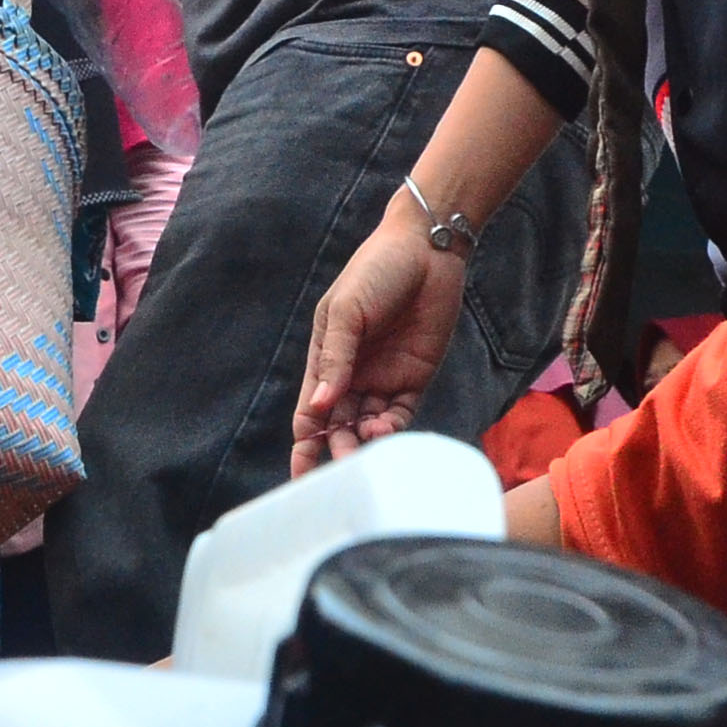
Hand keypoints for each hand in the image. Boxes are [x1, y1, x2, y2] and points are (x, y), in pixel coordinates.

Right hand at [291, 219, 469, 472]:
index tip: (300, 475)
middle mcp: (352, 375)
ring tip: (370, 444)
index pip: (311, 414)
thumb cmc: (375, 272)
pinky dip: (392, 428)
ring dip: (367, 441)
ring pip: (370, 425)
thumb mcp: (347, 312)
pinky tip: (386, 430)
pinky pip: (400, 413)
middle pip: (340, 427)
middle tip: (345, 465)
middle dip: (339, 449)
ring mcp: (383, 378)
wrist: (425, 250)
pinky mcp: (414, 377)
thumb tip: (320, 407)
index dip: (305, 445)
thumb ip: (335, 359)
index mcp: (325, 359)